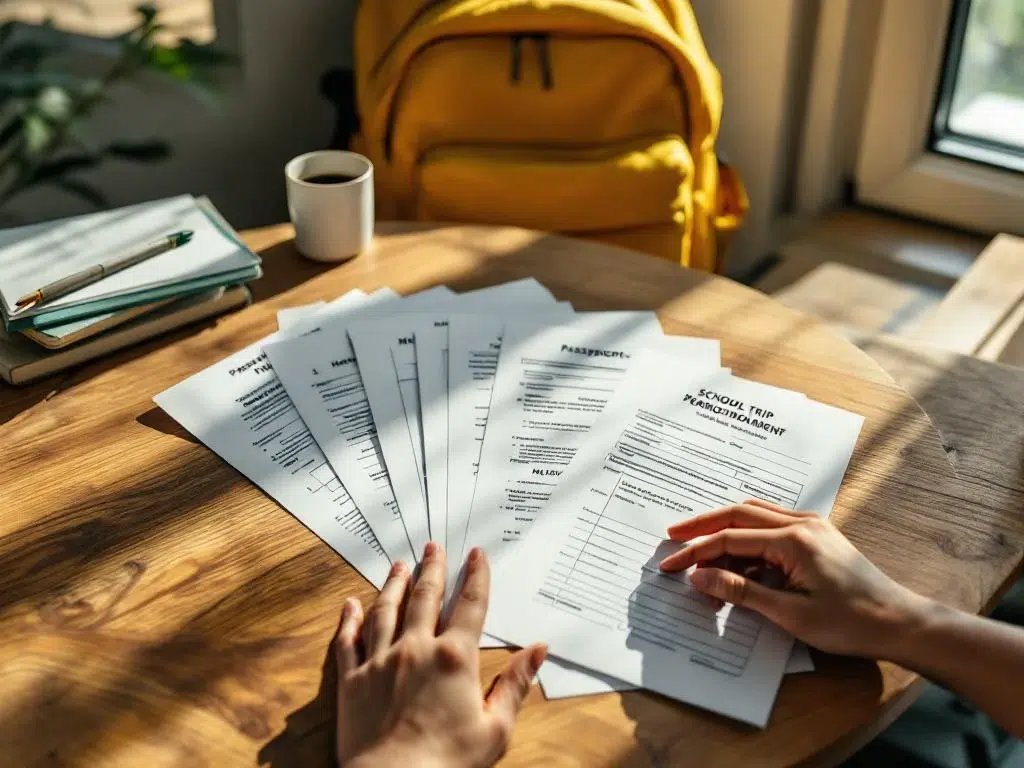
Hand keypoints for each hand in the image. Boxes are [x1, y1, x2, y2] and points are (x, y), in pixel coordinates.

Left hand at [334, 542, 546, 767]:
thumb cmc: (448, 764)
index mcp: (455, 658)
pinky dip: (348, 620)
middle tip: (433, 546)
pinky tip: (350, 604)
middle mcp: (416, 649)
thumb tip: (538, 650)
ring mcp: (381, 661)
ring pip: (386, 610)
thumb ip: (515, 684)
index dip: (476, 576)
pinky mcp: (353, 680)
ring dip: (394, 584)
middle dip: (433, 568)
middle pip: (426, 597)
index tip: (476, 554)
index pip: (470, 606)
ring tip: (399, 565)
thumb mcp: (495, 728)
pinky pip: (348, 641)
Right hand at [659, 499, 928, 658]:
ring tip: (698, 551)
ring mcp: (810, 526)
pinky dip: (746, 539)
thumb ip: (741, 591)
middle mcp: (801, 523)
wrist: (900, 622)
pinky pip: (770, 527)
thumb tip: (700, 576)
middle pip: (737, 514)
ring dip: (724, 531)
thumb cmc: (851, 623)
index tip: (670, 566)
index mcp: (793, 540)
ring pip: (753, 516)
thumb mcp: (790, 614)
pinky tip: (734, 559)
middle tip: (672, 538)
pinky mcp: (816, 536)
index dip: (696, 553)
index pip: (730, 539)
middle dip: (702, 527)